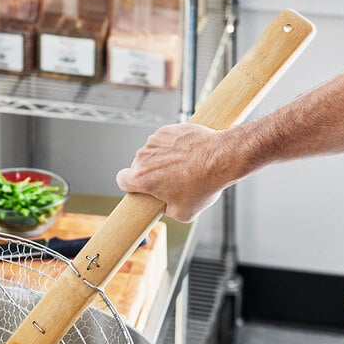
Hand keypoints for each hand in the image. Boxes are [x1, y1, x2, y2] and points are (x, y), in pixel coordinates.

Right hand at [116, 123, 235, 222]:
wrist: (222, 158)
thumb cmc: (203, 185)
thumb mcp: (182, 213)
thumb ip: (165, 209)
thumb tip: (165, 204)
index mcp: (142, 178)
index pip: (121, 180)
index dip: (129, 185)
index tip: (138, 187)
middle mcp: (144, 157)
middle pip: (138, 166)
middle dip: (150, 173)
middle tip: (169, 181)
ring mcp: (155, 141)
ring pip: (151, 153)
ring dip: (160, 159)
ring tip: (182, 167)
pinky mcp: (167, 130)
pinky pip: (163, 141)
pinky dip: (171, 147)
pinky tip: (186, 154)